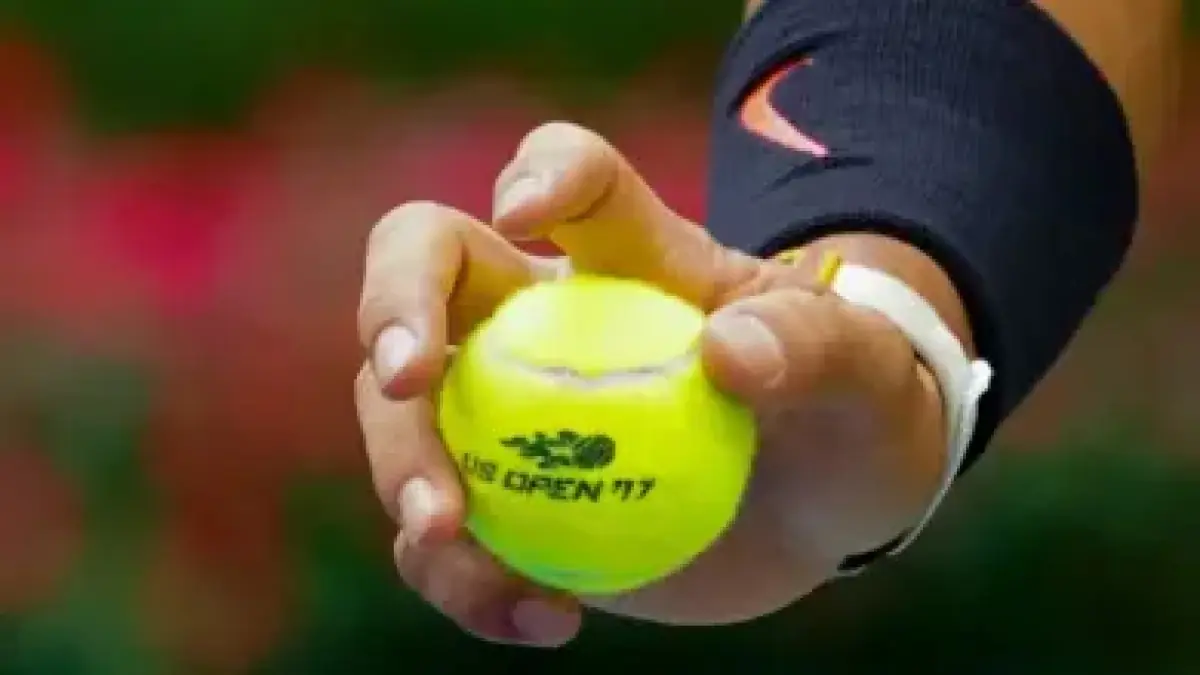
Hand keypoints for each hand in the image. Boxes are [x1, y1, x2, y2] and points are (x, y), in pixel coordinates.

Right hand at [355, 122, 959, 646]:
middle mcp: (544, 318)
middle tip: (405, 384)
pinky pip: (443, 539)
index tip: (527, 215)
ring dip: (403, 470)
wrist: (824, 508)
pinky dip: (461, 581)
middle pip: (424, 268)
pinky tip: (542, 618)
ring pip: (404, 414)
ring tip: (452, 539)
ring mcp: (510, 412)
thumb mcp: (862, 373)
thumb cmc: (843, 408)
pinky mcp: (507, 504)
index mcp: (629, 257)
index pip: (573, 174)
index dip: (538, 171)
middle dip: (391, 309)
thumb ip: (811, 346)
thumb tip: (727, 354)